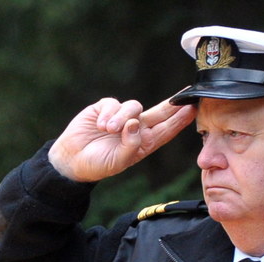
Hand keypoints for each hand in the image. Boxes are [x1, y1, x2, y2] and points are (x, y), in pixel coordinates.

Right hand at [48, 98, 195, 182]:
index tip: (192, 108)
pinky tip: (100, 125)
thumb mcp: (118, 161)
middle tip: (186, 95)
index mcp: (143, 143)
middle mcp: (136, 128)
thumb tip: (136, 123)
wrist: (71, 160)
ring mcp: (122, 117)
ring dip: (122, 117)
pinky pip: (114, 104)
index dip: (179, 119)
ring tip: (108, 130)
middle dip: (172, 103)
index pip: (166, 129)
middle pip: (160, 112)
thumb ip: (131, 144)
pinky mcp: (106, 108)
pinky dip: (109, 114)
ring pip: (134, 107)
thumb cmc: (97, 164)